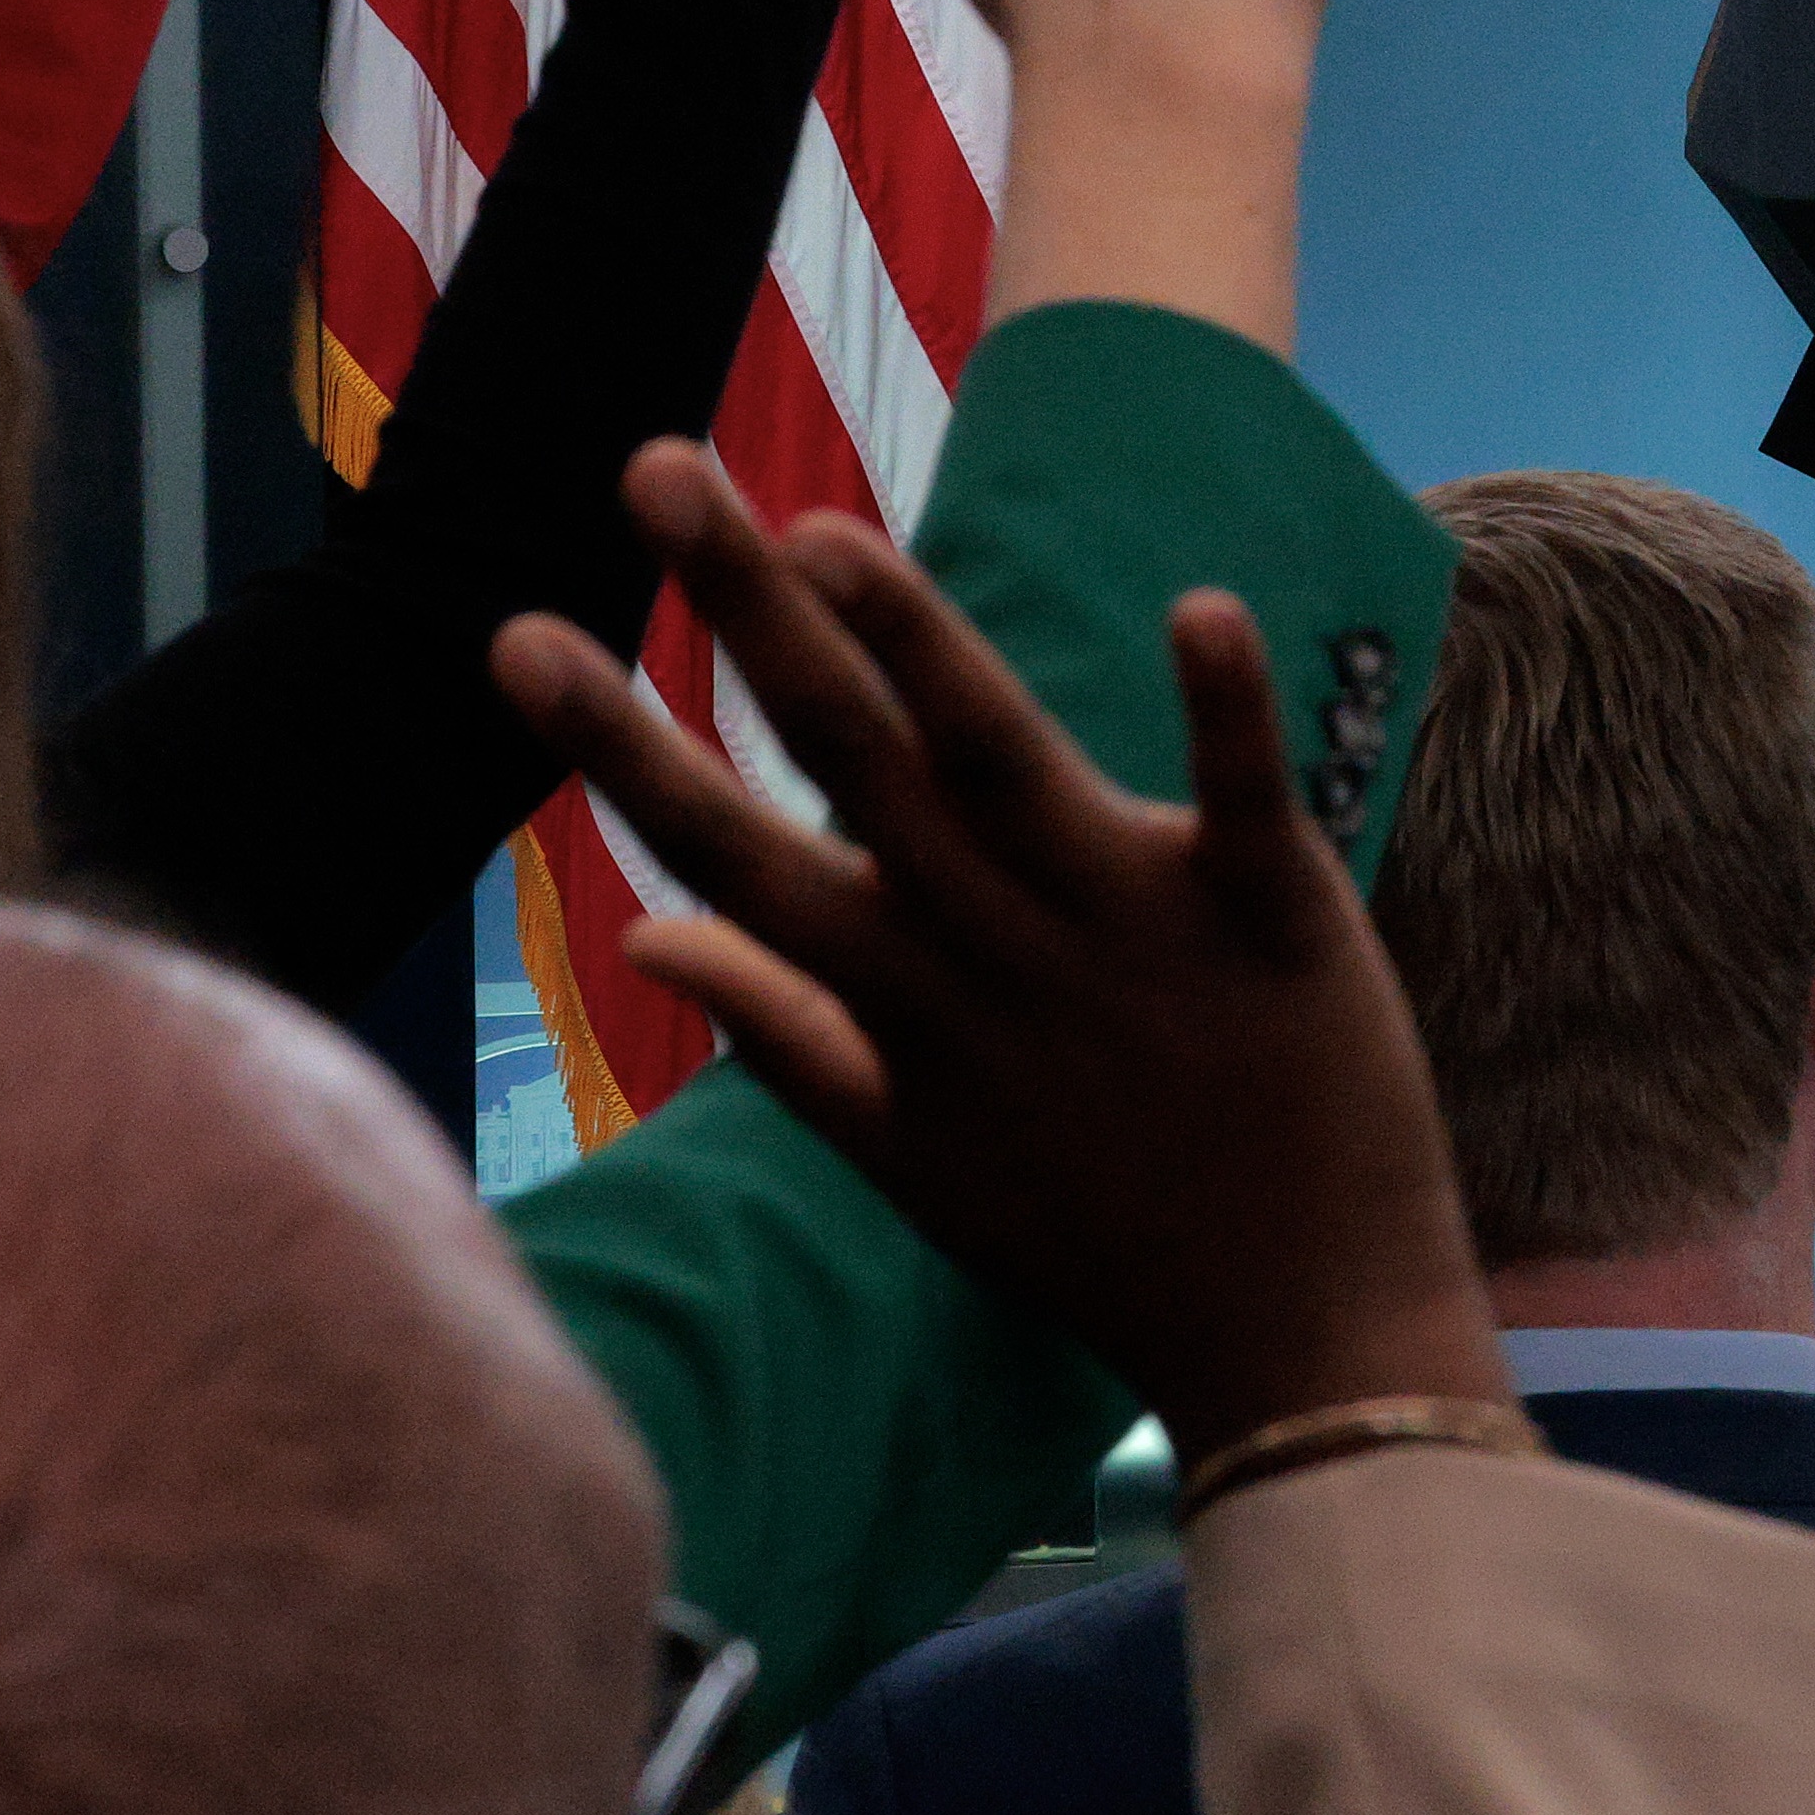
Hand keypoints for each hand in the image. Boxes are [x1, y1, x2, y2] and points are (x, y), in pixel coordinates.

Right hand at [493, 444, 1503, 1470]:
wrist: (1304, 1346)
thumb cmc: (1105, 1240)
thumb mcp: (912, 1158)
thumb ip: (783, 1040)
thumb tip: (638, 941)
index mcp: (902, 999)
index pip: (723, 853)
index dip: (615, 744)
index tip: (510, 628)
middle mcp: (993, 949)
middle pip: (842, 759)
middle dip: (741, 615)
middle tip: (654, 469)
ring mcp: (1129, 930)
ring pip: (997, 757)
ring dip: (914, 637)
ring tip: (830, 526)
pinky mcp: (1276, 920)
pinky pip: (1241, 797)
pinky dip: (1221, 709)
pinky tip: (1196, 608)